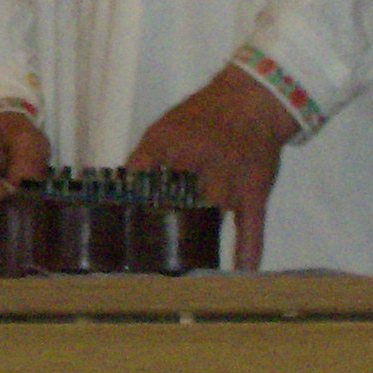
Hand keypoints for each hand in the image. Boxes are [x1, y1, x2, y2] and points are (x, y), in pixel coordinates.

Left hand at [128, 67, 294, 270]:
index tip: (117, 228)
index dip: (130, 205)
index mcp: (172, 147)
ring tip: (180, 268)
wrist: (253, 101)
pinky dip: (249, 248)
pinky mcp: (255, 191)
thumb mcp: (163, 128)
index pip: (144, 181)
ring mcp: (231, 181)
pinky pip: (253, 224)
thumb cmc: (202, 116)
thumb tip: (122, 185)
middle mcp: (201, 165)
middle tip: (146, 256)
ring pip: (209, 218)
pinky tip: (243, 270)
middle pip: (176, 205)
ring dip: (195, 243)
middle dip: (160, 229)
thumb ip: (143, 158)